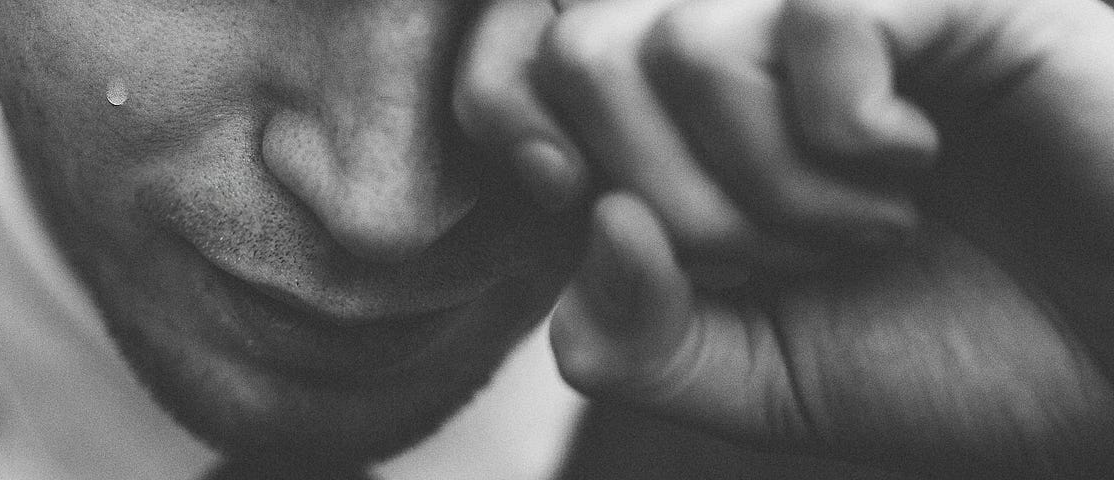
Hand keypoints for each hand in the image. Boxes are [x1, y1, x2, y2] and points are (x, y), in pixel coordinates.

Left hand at [455, 0, 1113, 475]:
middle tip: (779, 254)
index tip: (569, 197)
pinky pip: (818, 18)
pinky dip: (847, 138)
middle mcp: (753, 24)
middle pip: (582, 50)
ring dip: (763, 192)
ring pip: (677, 43)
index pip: (522, 42)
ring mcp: (846, 0)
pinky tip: (915, 158)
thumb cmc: (957, 352)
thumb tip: (589, 215)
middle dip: (662, 201)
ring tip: (867, 226)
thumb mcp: (753, 375)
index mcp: (687, 100)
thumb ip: (636, 334)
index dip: (506, 115)